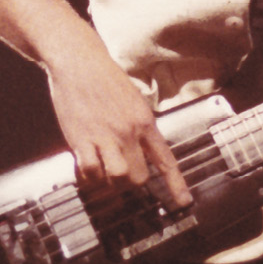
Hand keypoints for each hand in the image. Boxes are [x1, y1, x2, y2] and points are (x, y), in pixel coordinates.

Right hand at [46, 48, 191, 208]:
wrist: (79, 62)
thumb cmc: (105, 77)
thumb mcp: (134, 99)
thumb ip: (140, 124)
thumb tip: (145, 148)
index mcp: (144, 121)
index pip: (165, 159)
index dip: (175, 184)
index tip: (183, 202)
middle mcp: (128, 132)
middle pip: (139, 177)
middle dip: (132, 183)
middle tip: (123, 176)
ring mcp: (105, 137)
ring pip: (117, 177)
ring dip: (111, 182)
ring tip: (105, 172)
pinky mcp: (82, 139)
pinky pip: (91, 171)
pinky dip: (90, 176)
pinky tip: (87, 168)